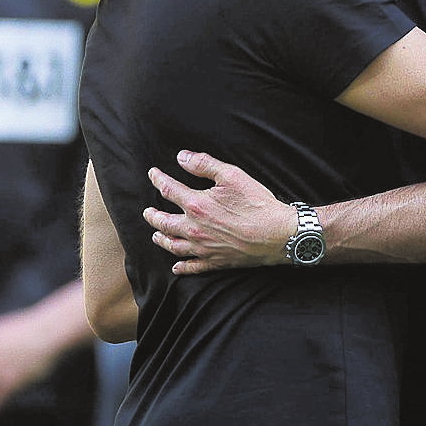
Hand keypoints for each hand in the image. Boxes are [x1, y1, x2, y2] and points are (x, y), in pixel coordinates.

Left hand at [145, 150, 294, 274]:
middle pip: (164, 222)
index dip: (158, 180)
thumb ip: (204, 164)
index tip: (152, 174)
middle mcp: (195, 228)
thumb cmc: (257, 204)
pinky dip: (181, 267)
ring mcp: (203, 248)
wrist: (278, 234)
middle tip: (148, 211)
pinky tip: (175, 267)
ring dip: (161, 239)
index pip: (168, 190)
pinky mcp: (215, 262)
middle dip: (152, 215)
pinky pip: (192, 267)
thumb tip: (182, 157)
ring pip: (173, 246)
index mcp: (197, 205)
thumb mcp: (232, 175)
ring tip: (156, 235)